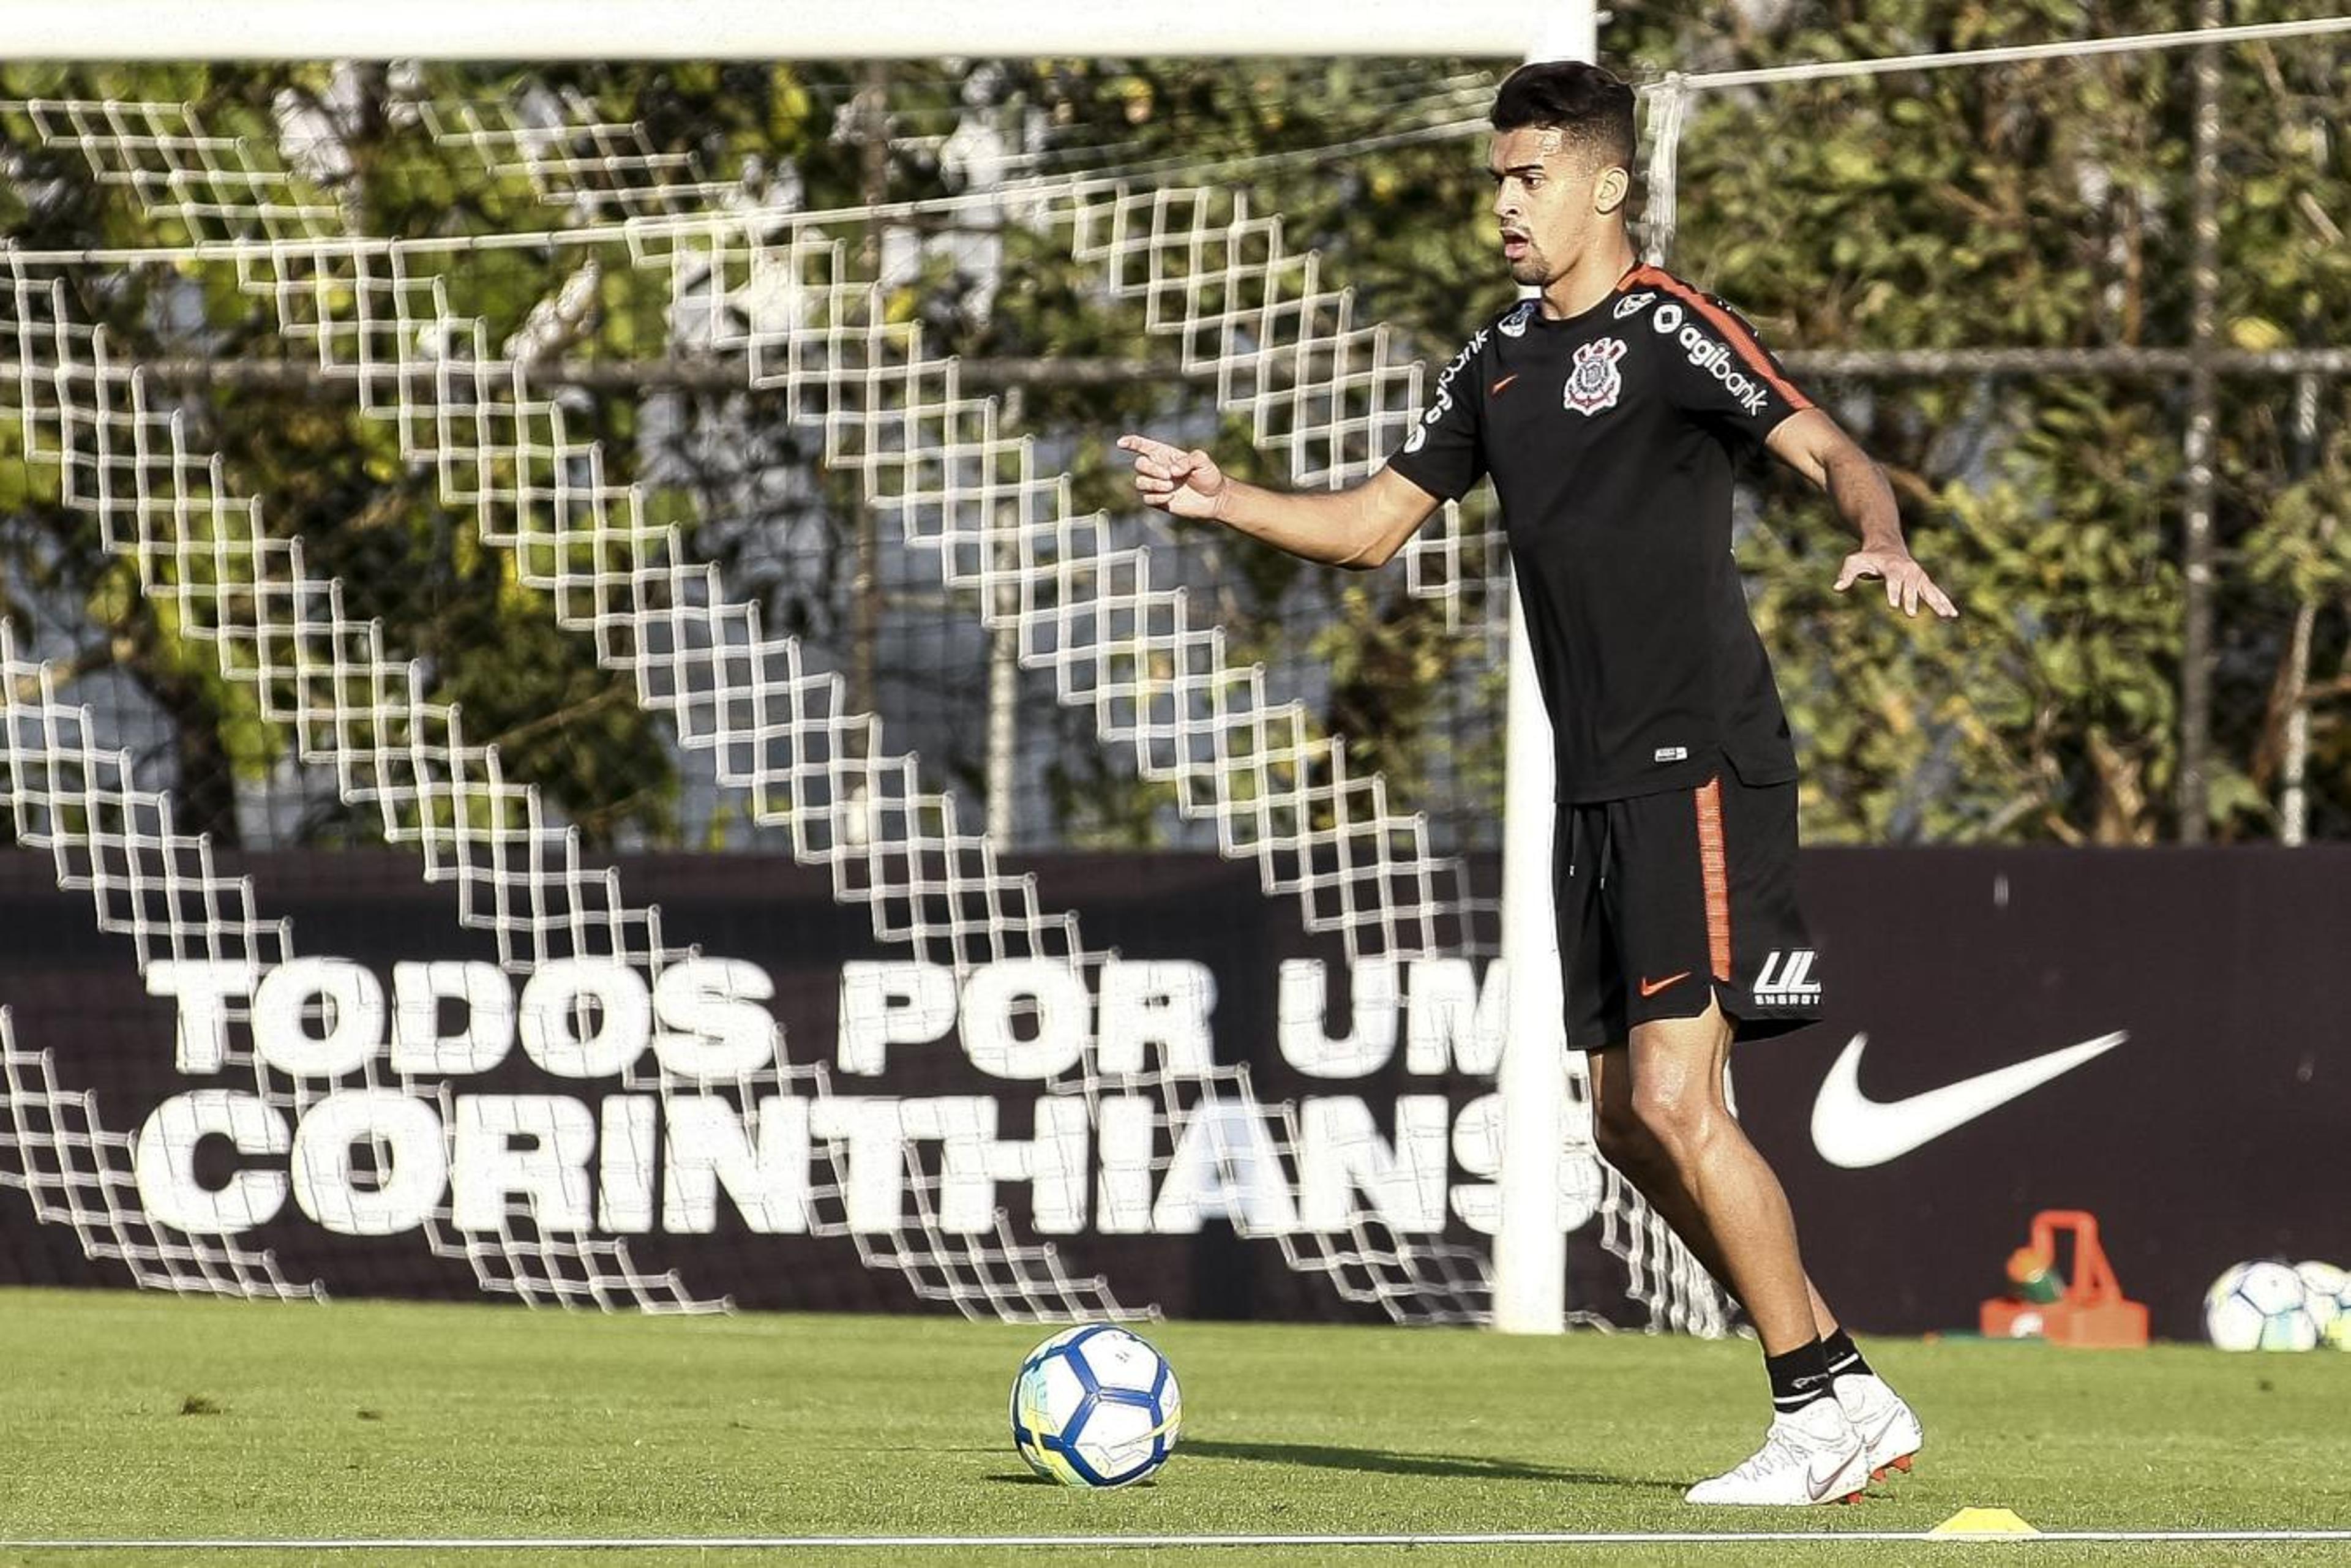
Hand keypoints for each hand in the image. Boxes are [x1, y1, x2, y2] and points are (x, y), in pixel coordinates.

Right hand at [1117, 434, 1227, 520]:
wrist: (1214, 499)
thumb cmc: (1209, 476)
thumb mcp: (1203, 461)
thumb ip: (1189, 460)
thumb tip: (1172, 470)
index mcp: (1165, 455)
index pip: (1143, 446)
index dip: (1131, 443)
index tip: (1121, 443)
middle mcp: (1158, 468)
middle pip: (1139, 464)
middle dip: (1151, 469)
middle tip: (1169, 476)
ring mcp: (1157, 485)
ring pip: (1140, 482)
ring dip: (1154, 484)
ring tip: (1171, 486)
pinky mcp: (1158, 501)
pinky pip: (1146, 499)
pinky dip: (1156, 498)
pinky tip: (1170, 497)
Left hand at [1834, 548, 1957, 618]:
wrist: (1886, 546)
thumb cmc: (1868, 557)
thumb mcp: (1854, 562)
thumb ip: (1846, 574)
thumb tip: (1836, 588)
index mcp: (1892, 567)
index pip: (1893, 580)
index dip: (1893, 591)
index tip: (1893, 604)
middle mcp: (1908, 570)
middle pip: (1911, 587)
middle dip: (1910, 599)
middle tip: (1910, 614)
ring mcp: (1918, 576)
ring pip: (1929, 590)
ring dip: (1937, 602)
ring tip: (1947, 615)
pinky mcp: (1923, 581)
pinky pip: (1935, 593)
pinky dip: (1944, 602)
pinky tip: (1952, 614)